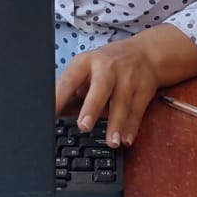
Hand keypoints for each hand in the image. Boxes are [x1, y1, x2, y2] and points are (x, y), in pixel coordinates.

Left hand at [55, 24, 196, 147]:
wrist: (145, 53)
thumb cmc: (107, 64)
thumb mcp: (86, 68)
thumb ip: (72, 89)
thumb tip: (55, 113)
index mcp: (86, 63)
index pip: (70, 80)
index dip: (59, 97)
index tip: (50, 114)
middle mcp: (107, 68)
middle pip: (100, 88)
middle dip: (92, 108)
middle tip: (84, 127)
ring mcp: (128, 78)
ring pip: (122, 102)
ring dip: (116, 124)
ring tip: (112, 142)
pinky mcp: (143, 89)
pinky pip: (137, 110)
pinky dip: (132, 127)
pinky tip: (127, 140)